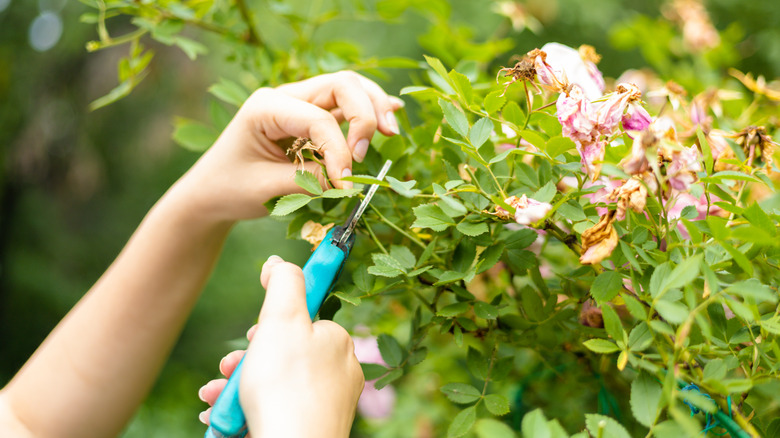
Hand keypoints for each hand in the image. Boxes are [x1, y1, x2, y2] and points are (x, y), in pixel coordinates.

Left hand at [173, 71, 403, 223]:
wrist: (211, 193)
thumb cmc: (230, 189)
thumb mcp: (266, 189)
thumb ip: (308, 181)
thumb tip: (347, 180)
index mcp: (266, 106)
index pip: (318, 119)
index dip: (339, 151)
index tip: (346, 184)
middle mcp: (285, 96)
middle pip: (341, 85)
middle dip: (365, 113)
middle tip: (371, 149)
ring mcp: (299, 103)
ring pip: (348, 88)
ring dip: (373, 107)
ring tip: (391, 130)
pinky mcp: (310, 117)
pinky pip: (345, 105)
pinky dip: (368, 110)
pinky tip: (389, 116)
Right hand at [198, 256, 363, 437]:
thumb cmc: (286, 386)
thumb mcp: (281, 318)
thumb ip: (283, 283)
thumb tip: (279, 263)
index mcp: (337, 343)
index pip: (302, 319)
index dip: (270, 323)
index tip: (254, 333)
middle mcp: (337, 374)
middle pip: (283, 352)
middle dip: (246, 357)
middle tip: (231, 364)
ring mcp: (324, 405)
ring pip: (272, 383)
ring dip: (236, 384)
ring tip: (216, 393)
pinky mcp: (308, 428)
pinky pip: (273, 410)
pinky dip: (243, 410)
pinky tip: (222, 414)